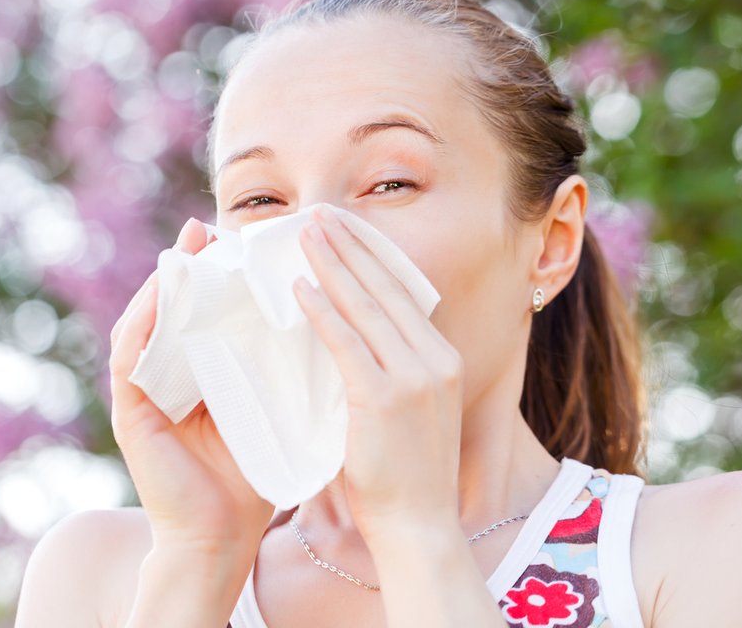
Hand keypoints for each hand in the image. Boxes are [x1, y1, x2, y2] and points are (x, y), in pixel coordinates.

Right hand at [108, 217, 274, 556]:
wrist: (225, 535)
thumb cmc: (257, 470)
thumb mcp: (274, 405)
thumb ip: (284, 367)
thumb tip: (326, 316)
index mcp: (204, 371)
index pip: (207, 312)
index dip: (220, 275)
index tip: (243, 240)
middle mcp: (171, 375)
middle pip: (174, 309)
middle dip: (188, 266)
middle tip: (206, 228)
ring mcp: (147, 393)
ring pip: (147, 324)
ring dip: (163, 284)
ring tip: (184, 248)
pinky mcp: (132, 414)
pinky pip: (130, 359)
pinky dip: (143, 324)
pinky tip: (160, 296)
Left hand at [292, 205, 464, 539]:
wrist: (419, 526)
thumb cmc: (405, 473)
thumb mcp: (411, 410)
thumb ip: (390, 370)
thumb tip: (354, 336)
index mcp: (442, 358)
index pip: (404, 293)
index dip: (372, 257)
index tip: (346, 230)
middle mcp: (435, 358)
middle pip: (386, 287)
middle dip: (351, 246)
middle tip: (320, 215)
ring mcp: (413, 377)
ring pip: (366, 306)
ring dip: (333, 265)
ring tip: (306, 234)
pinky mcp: (383, 398)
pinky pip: (346, 343)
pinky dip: (322, 312)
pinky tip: (300, 288)